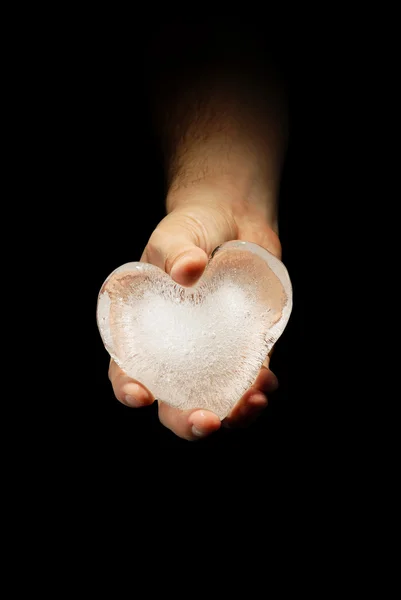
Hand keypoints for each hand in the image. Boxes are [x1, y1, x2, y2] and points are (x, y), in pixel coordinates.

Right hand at [108, 189, 281, 439]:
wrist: (233, 219)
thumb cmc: (191, 229)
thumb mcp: (175, 234)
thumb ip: (176, 250)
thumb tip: (189, 269)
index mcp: (144, 330)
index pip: (127, 368)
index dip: (128, 388)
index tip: (141, 395)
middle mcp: (175, 351)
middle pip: (172, 400)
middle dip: (184, 421)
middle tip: (203, 421)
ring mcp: (211, 354)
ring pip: (215, 400)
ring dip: (232, 414)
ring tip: (252, 403)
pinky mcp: (244, 350)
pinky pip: (249, 381)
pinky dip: (258, 390)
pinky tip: (267, 384)